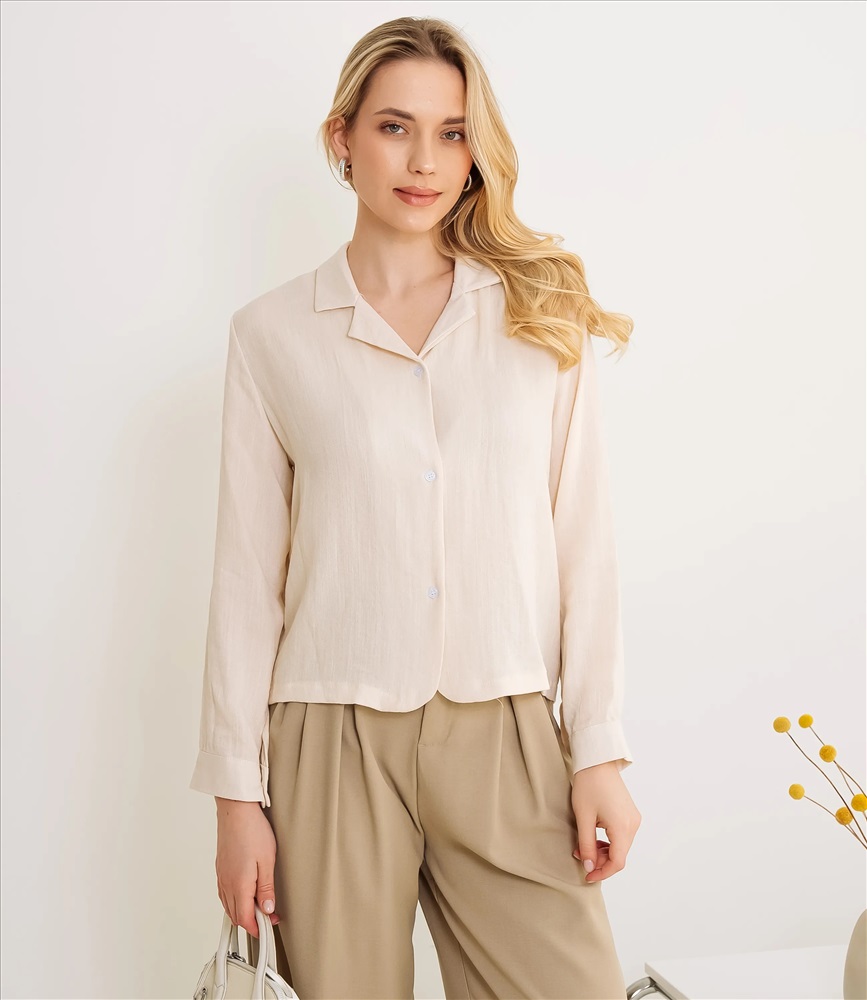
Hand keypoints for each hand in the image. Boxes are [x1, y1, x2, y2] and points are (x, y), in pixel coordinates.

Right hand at [214, 798, 280, 938]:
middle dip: (251, 922)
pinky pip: (224, 894)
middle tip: (269, 918)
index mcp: (238, 885)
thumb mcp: (267, 861)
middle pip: (235, 915)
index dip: (257, 928)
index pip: (245, 918)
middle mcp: (226, 883)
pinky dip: (234, 901)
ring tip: (259, 907)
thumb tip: (267, 909)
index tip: (268, 928)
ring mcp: (221, 876)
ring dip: (242, 912)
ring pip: (228, 905)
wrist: (236, 811)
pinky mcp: (220, 868)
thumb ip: (266, 888)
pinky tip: (244, 895)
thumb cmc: (253, 831)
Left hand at [570, 761, 639, 882]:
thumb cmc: (588, 786)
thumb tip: (589, 867)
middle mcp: (633, 824)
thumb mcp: (583, 818)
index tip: (587, 875)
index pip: (617, 862)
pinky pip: (621, 835)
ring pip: (621, 846)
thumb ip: (587, 845)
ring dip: (603, 851)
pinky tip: (594, 837)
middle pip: (620, 855)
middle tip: (580, 856)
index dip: (602, 872)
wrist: (597, 762)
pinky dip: (608, 841)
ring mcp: (633, 818)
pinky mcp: (630, 813)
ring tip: (584, 846)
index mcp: (623, 827)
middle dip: (600, 861)